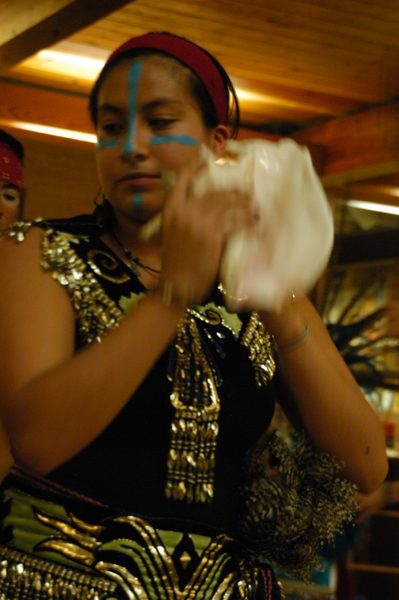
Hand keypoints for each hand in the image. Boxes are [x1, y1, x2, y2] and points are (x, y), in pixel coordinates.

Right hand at [160, 161, 254, 305]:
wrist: (177, 286)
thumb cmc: (175, 263)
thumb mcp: (171, 234)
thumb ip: (183, 217)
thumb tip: (203, 205)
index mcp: (171, 209)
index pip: (183, 178)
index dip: (196, 165)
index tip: (207, 156)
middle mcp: (183, 211)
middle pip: (215, 191)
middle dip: (235, 193)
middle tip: (249, 197)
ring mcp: (198, 222)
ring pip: (228, 204)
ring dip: (245, 207)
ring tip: (255, 212)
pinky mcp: (212, 235)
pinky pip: (235, 223)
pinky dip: (247, 224)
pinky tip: (254, 227)